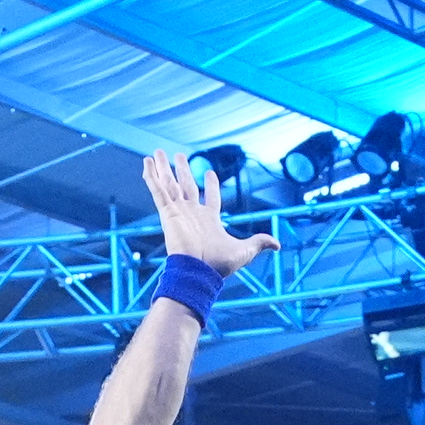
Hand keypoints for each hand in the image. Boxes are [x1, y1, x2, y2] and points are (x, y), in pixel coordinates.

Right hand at [143, 149, 275, 275]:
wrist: (199, 271)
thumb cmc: (220, 264)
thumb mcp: (246, 250)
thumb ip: (259, 242)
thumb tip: (277, 244)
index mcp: (209, 220)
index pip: (210, 197)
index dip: (211, 185)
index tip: (209, 172)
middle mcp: (192, 213)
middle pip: (186, 185)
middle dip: (182, 170)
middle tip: (177, 156)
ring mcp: (178, 212)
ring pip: (169, 184)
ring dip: (162, 168)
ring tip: (156, 152)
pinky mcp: (167, 213)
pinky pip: (158, 191)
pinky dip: (151, 176)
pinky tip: (146, 163)